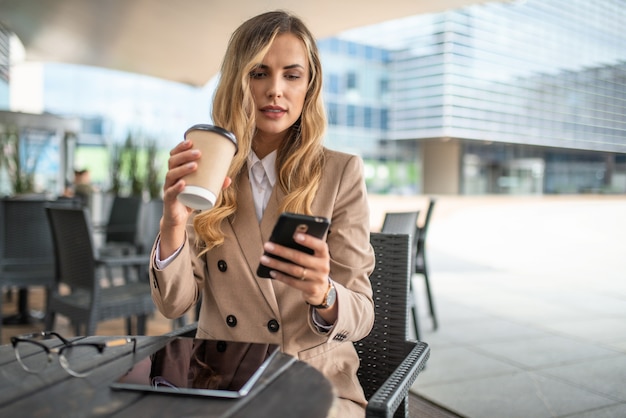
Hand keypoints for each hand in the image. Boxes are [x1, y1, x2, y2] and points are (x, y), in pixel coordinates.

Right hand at [159, 139, 230, 257]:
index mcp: (175, 171)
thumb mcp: (202, 190)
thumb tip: (228, 179)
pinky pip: (170, 192)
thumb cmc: (189, 199)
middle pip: (172, 162)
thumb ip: (214, 184)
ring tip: (195, 165)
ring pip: (171, 175)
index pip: (174, 155)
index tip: (190, 141)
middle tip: (199, 153)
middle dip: (185, 155)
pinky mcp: (168, 200)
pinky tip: (183, 183)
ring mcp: (168, 188)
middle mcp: (170, 178)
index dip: (180, 147)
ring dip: (183, 168)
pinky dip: (176, 187)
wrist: (178, 218)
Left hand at [259, 232, 336, 321]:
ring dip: (277, 264)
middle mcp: (323, 266)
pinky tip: (272, 271)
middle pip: (300, 257)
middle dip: (282, 251)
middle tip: (267, 246)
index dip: (309, 240)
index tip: (295, 235)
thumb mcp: (313, 257)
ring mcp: (318, 279)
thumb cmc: (312, 267)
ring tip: (264, 259)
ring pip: (294, 270)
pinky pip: (293, 282)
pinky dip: (281, 276)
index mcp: (324, 255)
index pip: (320, 245)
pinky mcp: (311, 289)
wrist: (321, 289)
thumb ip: (305, 249)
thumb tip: (283, 240)